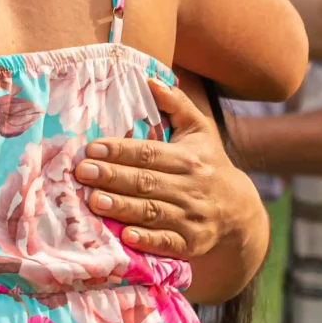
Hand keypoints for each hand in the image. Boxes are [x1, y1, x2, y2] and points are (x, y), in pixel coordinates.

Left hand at [74, 79, 264, 258]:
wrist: (239, 210)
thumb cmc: (209, 163)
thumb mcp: (199, 130)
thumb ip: (175, 104)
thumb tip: (148, 78)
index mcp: (189, 158)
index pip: (150, 153)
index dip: (121, 150)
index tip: (92, 147)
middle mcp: (191, 187)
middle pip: (146, 181)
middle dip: (112, 176)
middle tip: (82, 172)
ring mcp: (192, 217)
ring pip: (152, 211)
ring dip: (122, 207)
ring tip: (94, 201)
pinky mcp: (192, 243)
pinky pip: (167, 242)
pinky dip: (147, 240)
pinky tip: (125, 236)